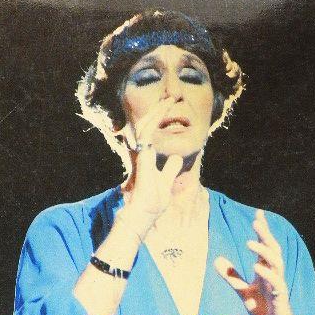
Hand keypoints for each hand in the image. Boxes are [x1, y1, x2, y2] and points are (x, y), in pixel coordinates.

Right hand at [120, 97, 182, 222]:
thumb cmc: (150, 204)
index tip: (169, 107)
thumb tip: (175, 158)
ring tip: (168, 99)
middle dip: (158, 110)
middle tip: (170, 97)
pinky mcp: (141, 158)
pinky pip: (146, 134)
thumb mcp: (165, 184)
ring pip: (145, 125)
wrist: (140, 217)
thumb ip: (169, 170)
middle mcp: (139, 153)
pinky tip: (162, 110)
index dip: (158, 119)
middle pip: (146, 125)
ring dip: (157, 111)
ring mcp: (138, 155)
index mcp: (145, 156)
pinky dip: (154, 121)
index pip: (149, 132)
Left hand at [214, 209, 311, 314]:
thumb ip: (232, 276)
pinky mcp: (280, 297)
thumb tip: (216, 259)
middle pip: (272, 249)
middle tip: (256, 220)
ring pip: (276, 262)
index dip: (262, 230)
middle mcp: (274, 273)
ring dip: (264, 251)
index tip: (258, 213)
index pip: (265, 246)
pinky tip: (257, 267)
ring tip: (250, 242)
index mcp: (266, 270)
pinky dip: (267, 274)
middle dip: (265, 234)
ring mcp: (278, 284)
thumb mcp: (243, 291)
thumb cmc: (264, 309)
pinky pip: (276, 282)